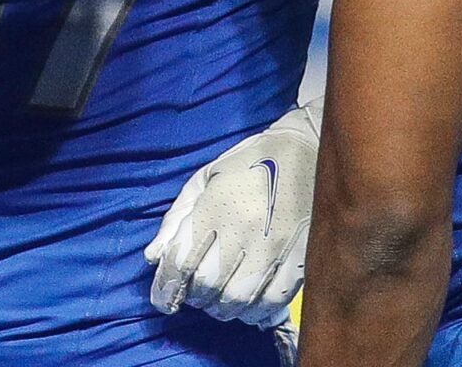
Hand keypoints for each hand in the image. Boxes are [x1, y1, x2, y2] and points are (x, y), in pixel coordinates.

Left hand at [145, 101, 319, 326]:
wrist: (308, 151)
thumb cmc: (248, 164)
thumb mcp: (204, 180)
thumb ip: (176, 219)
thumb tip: (154, 258)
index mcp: (216, 204)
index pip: (182, 260)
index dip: (167, 287)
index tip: (163, 300)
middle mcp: (244, 227)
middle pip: (209, 284)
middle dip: (195, 297)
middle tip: (194, 294)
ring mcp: (275, 245)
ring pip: (239, 299)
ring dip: (222, 308)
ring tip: (218, 301)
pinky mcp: (302, 257)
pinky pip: (273, 301)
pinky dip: (254, 312)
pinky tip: (247, 306)